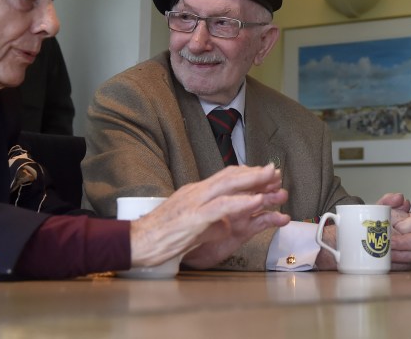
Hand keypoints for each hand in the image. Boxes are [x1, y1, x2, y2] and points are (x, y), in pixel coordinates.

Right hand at [129, 164, 289, 267]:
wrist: (136, 242)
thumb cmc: (160, 236)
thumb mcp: (189, 225)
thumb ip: (207, 222)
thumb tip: (223, 225)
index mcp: (194, 193)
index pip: (224, 178)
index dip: (246, 174)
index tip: (263, 174)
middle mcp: (195, 192)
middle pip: (230, 176)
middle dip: (254, 173)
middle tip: (274, 169)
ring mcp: (194, 203)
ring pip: (228, 186)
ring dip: (253, 182)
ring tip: (272, 179)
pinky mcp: (193, 217)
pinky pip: (222, 207)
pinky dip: (241, 202)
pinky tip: (256, 201)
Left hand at [377, 193, 410, 270]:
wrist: (364, 237)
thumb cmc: (376, 223)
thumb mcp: (378, 210)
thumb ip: (388, 201)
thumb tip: (399, 197)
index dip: (408, 226)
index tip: (394, 230)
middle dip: (405, 243)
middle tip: (389, 244)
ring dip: (400, 255)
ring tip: (385, 253)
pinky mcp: (406, 264)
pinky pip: (407, 267)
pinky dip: (397, 265)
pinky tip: (387, 262)